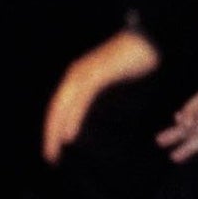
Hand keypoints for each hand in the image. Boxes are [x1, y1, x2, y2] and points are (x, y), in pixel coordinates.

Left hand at [41, 28, 158, 162]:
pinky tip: (69, 135)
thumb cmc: (133, 62)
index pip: (59, 107)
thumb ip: (103, 99)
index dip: (53, 128)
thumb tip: (100, 118)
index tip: (52, 150)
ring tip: (54, 151)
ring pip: (63, 106)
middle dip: (50, 134)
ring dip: (56, 130)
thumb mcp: (113, 85)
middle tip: (50, 158)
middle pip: (56, 109)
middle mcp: (75, 75)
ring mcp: (84, 73)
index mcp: (77, 78)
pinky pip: (81, 100)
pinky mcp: (97, 74)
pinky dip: (73, 118)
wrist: (148, 40)